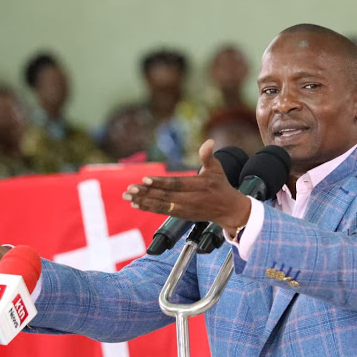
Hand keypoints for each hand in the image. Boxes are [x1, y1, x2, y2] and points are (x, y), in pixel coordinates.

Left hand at [123, 140, 250, 229]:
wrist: (228, 210)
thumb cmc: (220, 186)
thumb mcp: (217, 168)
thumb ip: (208, 156)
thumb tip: (209, 141)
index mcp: (198, 186)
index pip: (176, 184)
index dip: (161, 183)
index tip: (145, 179)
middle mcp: (190, 199)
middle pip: (165, 196)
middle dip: (145, 193)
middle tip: (129, 189)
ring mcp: (184, 209)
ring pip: (161, 205)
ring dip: (143, 201)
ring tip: (128, 197)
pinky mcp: (180, 215)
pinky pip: (162, 211)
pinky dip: (148, 207)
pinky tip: (136, 204)